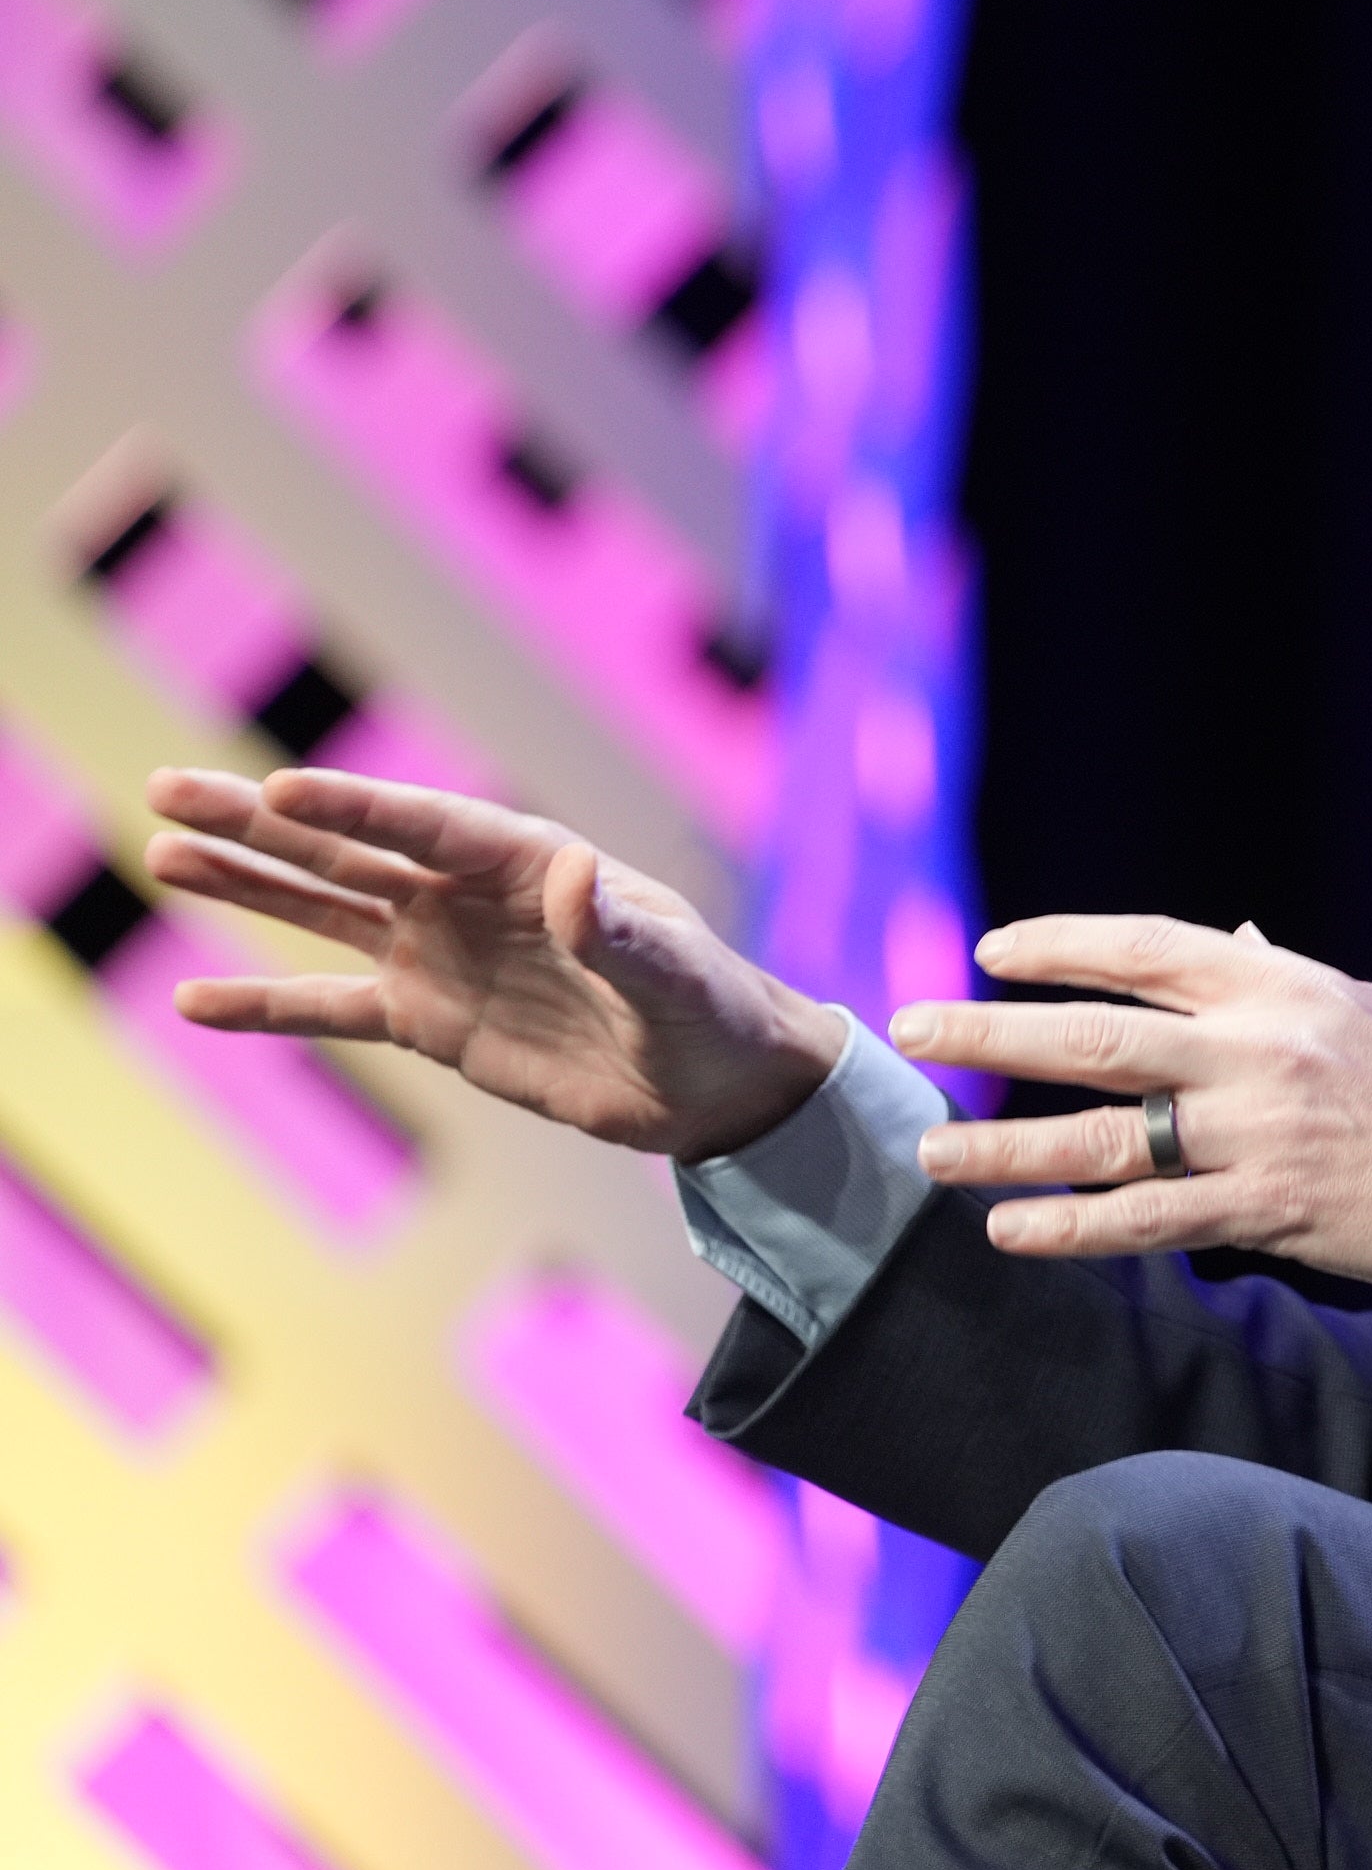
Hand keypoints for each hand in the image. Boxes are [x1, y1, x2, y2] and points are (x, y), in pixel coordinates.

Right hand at [140, 766, 840, 1161]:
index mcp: (532, 862)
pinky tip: (190, 999)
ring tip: (161, 853)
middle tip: (166, 787)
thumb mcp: (674, 972)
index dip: (355, 806)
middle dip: (260, 819)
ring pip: (325, 908)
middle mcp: (470, 896)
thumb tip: (578, 877)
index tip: (278, 789)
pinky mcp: (428, 1019)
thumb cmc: (709, 1007)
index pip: (427, 824)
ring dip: (247, 884)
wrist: (713, 1082)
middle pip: (351, 847)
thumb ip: (620, 931)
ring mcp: (441, 952)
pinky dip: (265, 1006)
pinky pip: (333, 1007)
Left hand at [885, 918, 1371, 1291]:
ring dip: (1003, 1147)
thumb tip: (1240, 943)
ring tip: (931, 1153)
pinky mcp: (1267, 1210)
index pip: (1142, 951)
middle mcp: (1258, 1050)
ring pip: (1099, 1137)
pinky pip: (1146, 1220)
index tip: (991, 952)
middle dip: (989, 1035)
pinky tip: (1015, 1233)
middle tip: (914, 1028)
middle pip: (1093, 1038)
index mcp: (1284, 989)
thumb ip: (1298, 981)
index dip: (1057, 946)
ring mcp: (1257, 1133)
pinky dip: (1072, 1228)